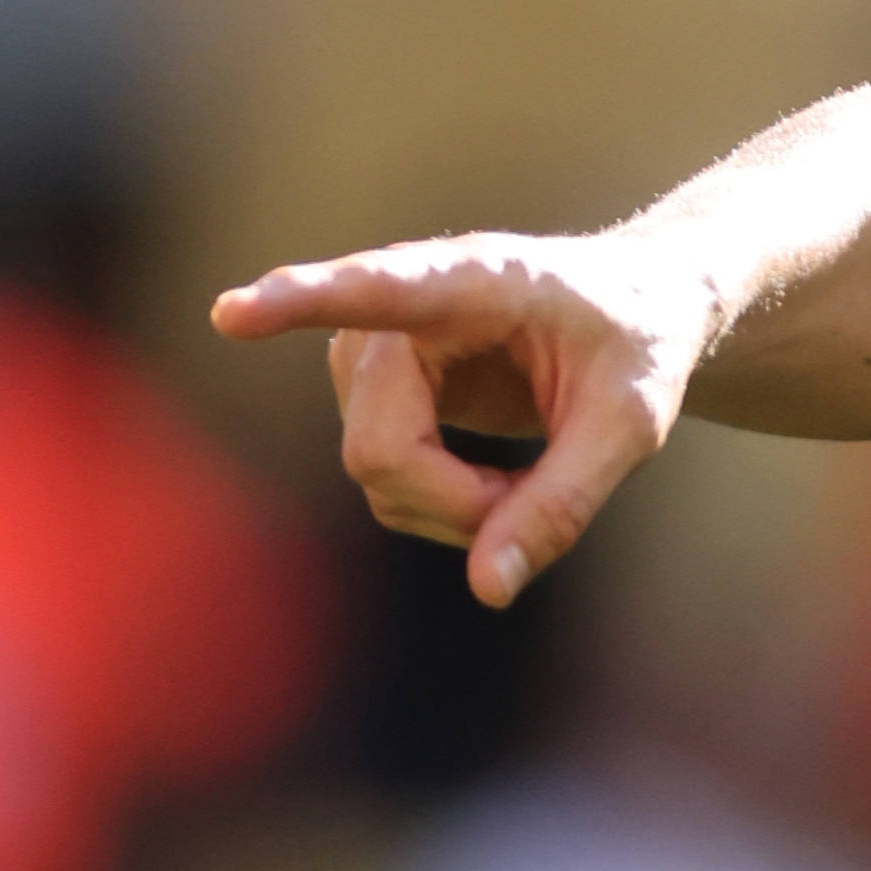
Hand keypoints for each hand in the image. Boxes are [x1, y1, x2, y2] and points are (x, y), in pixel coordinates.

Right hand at [212, 234, 712, 608]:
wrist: (636, 309)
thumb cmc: (639, 343)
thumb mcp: (632, 423)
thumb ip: (563, 503)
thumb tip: (486, 590)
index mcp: (472, 279)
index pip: (377, 289)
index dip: (300, 303)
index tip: (232, 313)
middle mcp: (399, 309)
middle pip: (379, 449)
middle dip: (460, 502)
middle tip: (543, 497)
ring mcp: (370, 354)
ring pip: (376, 473)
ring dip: (459, 505)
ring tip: (532, 475)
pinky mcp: (367, 394)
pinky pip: (383, 483)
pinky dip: (447, 506)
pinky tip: (498, 482)